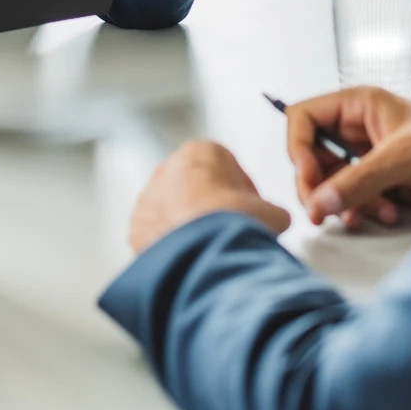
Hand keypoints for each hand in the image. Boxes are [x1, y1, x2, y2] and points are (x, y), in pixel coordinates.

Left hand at [129, 140, 290, 252]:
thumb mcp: (272, 212)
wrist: (207, 250)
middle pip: (193, 186)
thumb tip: (274, 220)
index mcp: (202, 151)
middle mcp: (169, 168)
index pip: (224, 166)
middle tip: (228, 230)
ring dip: (187, 225)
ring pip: (172, 210)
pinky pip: (156, 234)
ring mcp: (149, 197)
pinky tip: (190, 258)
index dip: (240, 191)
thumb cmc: (236, 221)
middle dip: (209, 206)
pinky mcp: (136, 225)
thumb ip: (269, 210)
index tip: (247, 210)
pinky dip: (171, 246)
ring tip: (209, 249)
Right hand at [285, 86, 410, 230]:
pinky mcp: (380, 180)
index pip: (303, 118)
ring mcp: (368, 156)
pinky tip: (385, 212)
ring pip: (330, 182)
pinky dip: (362, 210)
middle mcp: (358, 128)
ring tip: (366, 213)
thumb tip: (319, 202)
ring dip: (344, 202)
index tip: (310, 176)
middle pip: (311, 156)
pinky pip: (352, 198)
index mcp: (358, 105)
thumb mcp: (404, 156)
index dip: (299, 148)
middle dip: (318, 185)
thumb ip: (358, 180)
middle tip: (322, 210)